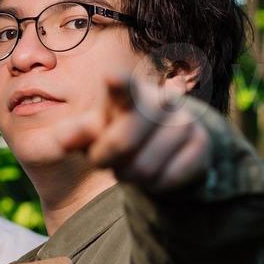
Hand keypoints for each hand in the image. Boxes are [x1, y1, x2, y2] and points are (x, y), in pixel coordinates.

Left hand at [53, 72, 210, 192]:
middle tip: (102, 161)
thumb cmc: (121, 134)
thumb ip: (77, 134)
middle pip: (123, 142)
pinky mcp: (201, 144)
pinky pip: (168, 179)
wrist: (168, 148)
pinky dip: (155, 185)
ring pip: (144, 168)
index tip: (111, 78)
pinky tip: (157, 173)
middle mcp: (161, 101)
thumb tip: (62, 139)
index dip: (118, 85)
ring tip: (131, 165)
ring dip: (130, 175)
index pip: (124, 88)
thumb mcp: (96, 132)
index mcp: (130, 93)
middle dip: (105, 159)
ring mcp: (185, 121)